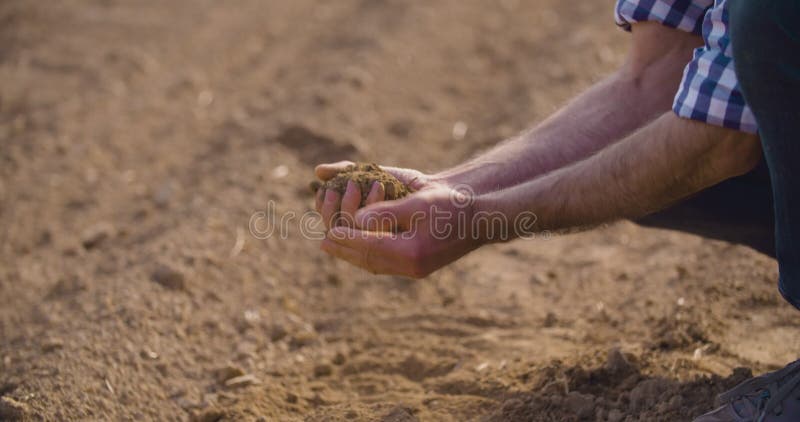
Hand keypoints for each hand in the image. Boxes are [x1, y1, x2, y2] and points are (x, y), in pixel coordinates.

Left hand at [316, 163, 484, 277]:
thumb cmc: (452, 205)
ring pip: (376, 264)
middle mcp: (412, 266)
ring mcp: (416, 269)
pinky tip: (360, 251)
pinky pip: (387, 264)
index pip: (368, 247)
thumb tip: (356, 219)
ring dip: (354, 255)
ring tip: (336, 246)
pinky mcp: (420, 266)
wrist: (479, 217)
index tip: (326, 233)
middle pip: (368, 260)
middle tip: (322, 242)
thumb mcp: (419, 202)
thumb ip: (387, 211)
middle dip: (344, 250)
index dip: (346, 239)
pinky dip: (369, 257)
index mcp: (411, 252)